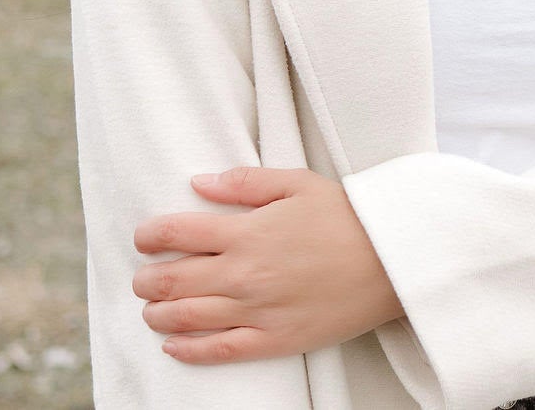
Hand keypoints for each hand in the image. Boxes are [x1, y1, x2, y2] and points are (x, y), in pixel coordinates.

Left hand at [131, 166, 404, 363]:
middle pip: (173, 279)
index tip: (144, 237)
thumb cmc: (348, 216)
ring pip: (188, 317)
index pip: (177, 232)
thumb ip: (244, 183)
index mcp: (247, 231)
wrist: (392, 259)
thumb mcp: (298, 184)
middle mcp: (244, 273)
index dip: (150, 235)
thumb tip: (199, 183)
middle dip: (147, 278)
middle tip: (142, 276)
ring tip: (150, 308)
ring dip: (159, 313)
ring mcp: (257, 310)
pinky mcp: (275, 340)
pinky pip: (220, 350)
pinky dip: (189, 350)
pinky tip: (173, 346)